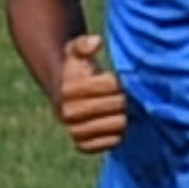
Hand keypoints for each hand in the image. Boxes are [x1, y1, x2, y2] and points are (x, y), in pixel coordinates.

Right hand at [48, 28, 125, 153]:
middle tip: (118, 96)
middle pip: (119, 105)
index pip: (113, 85)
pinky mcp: (82, 145)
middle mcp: (67, 113)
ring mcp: (74, 131)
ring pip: (118, 124)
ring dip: (123, 116)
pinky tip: (112, 124)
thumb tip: (95, 42)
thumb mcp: (76, 53)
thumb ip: (84, 44)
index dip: (118, 81)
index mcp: (69, 89)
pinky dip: (117, 134)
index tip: (112, 80)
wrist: (65, 96)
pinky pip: (111, 143)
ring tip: (116, 110)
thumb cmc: (77, 71)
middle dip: (123, 98)